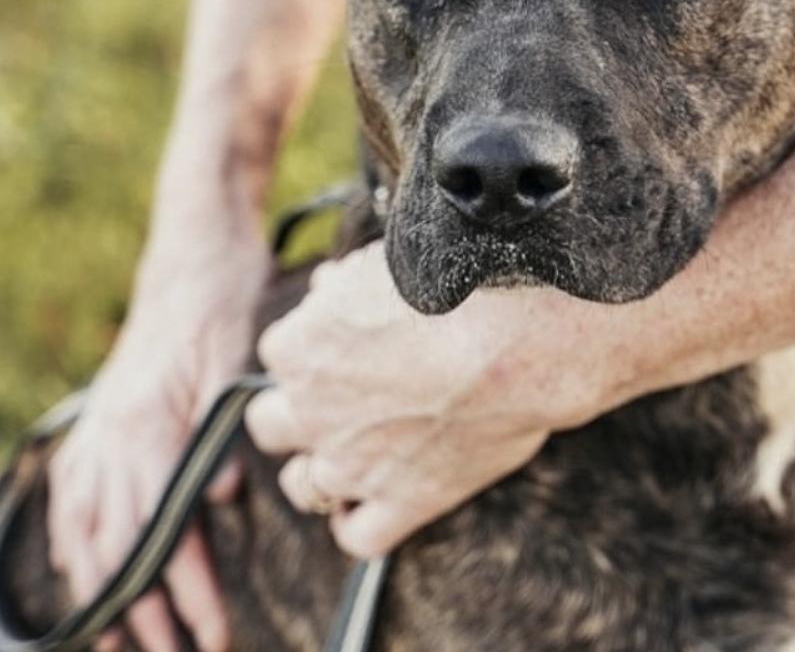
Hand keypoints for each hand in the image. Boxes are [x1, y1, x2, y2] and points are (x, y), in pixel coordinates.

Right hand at [47, 232, 270, 651]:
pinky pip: (74, 491)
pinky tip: (81, 564)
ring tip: (121, 639)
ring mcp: (100, 420)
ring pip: (86, 524)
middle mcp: (112, 428)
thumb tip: (221, 500)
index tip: (210, 631)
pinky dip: (75, 537)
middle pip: (118, 540)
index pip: (163, 527)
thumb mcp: (235, 354)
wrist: (195, 242)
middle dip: (143, 609)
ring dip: (103, 587)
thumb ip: (220, 429)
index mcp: (147, 419)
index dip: (186, 588)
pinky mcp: (103, 411)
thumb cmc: (223, 293)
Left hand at [246, 241, 639, 556]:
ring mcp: (352, 464)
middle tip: (338, 394)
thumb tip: (327, 287)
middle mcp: (312, 411)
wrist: (518, 338)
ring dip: (319, 468)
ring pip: (301, 485)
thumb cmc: (456, 289)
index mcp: (300, 346)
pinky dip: (360, 521)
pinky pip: (357, 535)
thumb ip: (342, 285)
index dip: (312, 343)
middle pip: (270, 422)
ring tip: (358, 448)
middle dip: (296, 408)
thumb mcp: (383, 264)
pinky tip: (381, 497)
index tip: (345, 337)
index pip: (278, 350)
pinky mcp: (401, 502)